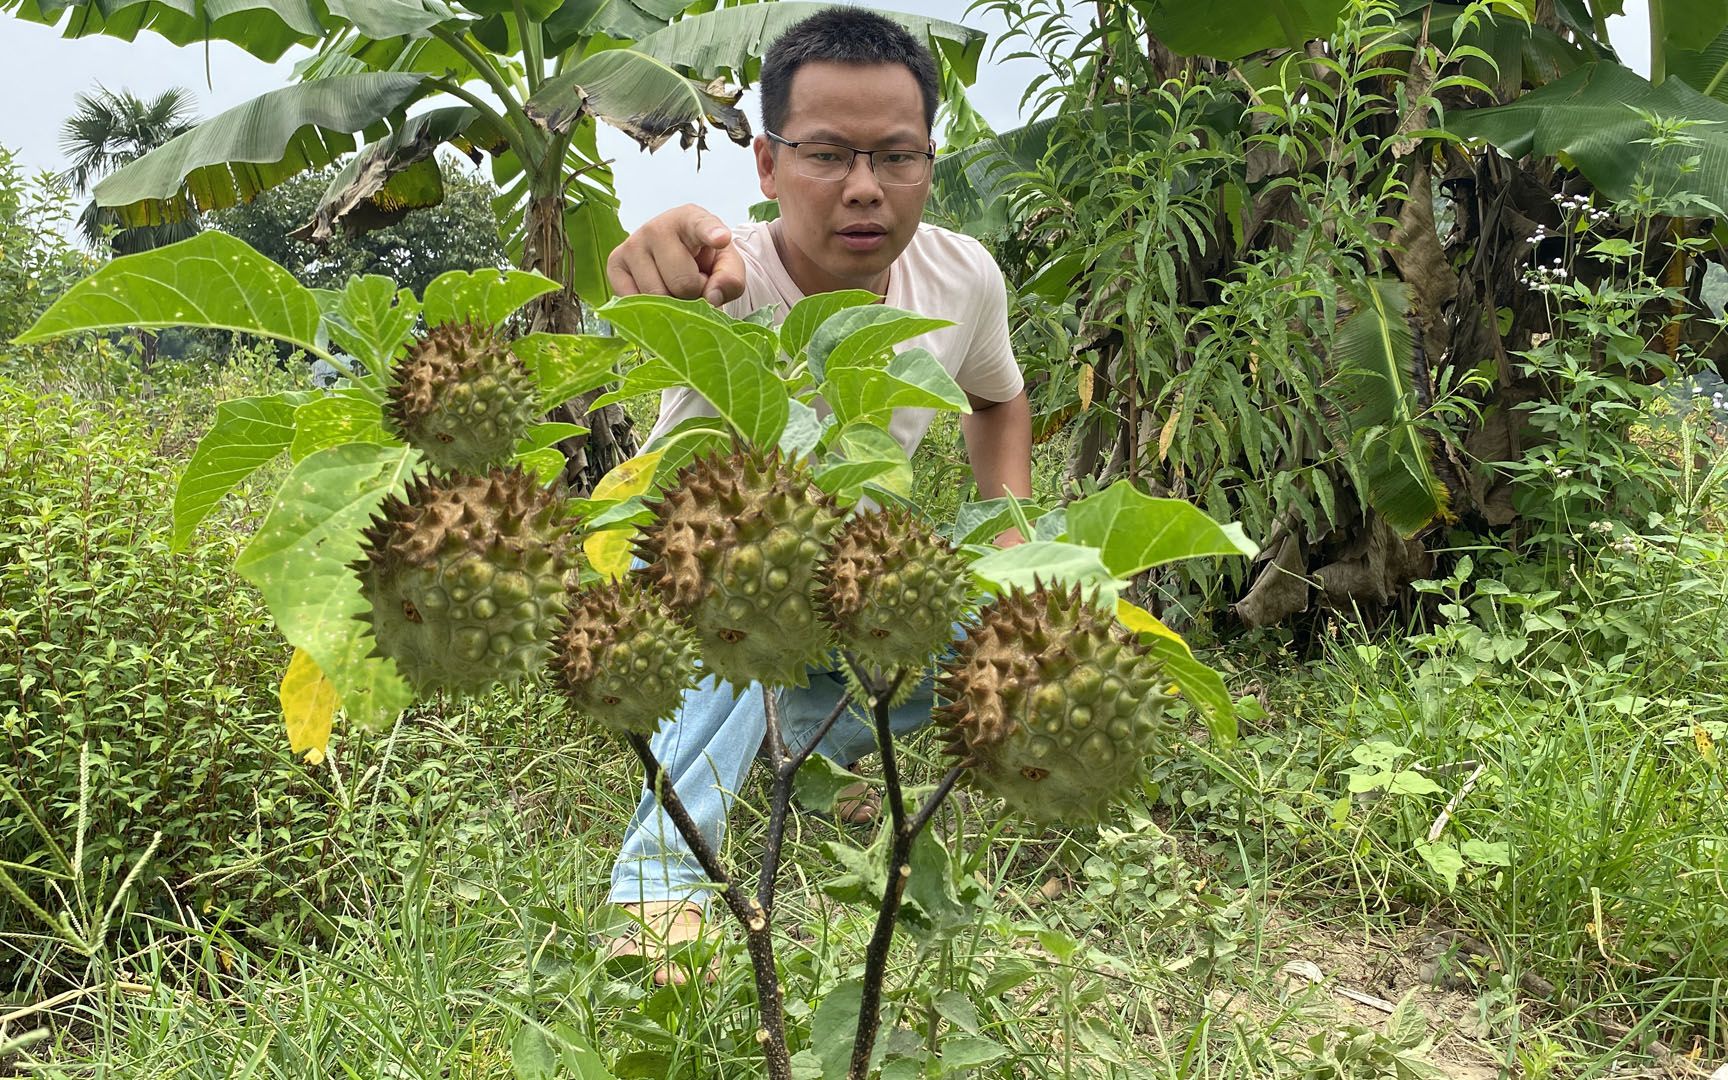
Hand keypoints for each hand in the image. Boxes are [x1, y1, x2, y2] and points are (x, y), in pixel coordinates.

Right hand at [606, 203, 745, 306]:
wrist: (676, 258)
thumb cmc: (704, 260)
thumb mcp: (727, 266)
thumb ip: (730, 280)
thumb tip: (711, 298)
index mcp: (691, 219)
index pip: (701, 225)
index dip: (711, 233)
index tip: (722, 239)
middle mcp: (657, 226)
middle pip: (682, 283)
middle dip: (693, 294)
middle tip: (693, 283)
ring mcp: (632, 243)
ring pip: (657, 295)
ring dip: (671, 303)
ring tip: (674, 286)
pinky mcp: (614, 263)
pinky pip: (634, 301)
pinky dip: (649, 308)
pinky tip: (656, 290)